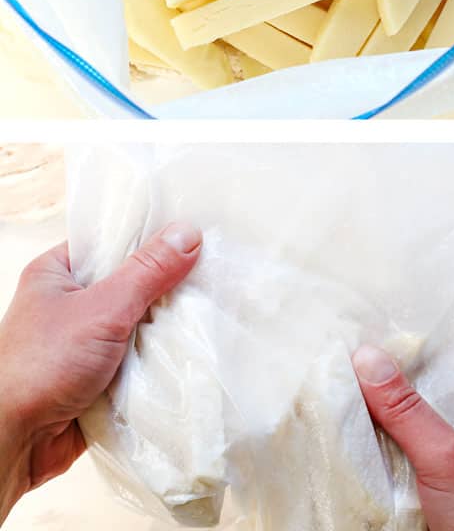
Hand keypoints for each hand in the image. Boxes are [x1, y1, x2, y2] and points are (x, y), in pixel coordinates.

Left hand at [0, 223, 201, 523]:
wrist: (14, 443)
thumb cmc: (41, 368)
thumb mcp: (103, 310)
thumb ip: (147, 272)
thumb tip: (188, 232)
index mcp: (57, 274)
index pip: (113, 241)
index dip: (154, 239)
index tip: (197, 238)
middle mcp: (71, 303)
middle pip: (134, 282)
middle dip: (168, 288)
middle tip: (212, 278)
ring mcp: (86, 340)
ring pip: (141, 322)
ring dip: (167, 327)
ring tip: (209, 313)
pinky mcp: (100, 373)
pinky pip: (140, 355)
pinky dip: (160, 357)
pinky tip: (190, 349)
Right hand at [352, 345, 453, 530]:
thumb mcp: (446, 457)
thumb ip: (410, 411)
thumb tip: (367, 358)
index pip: (447, 375)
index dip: (409, 359)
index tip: (365, 343)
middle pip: (419, 406)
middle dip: (383, 392)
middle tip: (336, 367)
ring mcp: (445, 474)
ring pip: (401, 439)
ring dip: (370, 427)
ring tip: (329, 397)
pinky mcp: (423, 501)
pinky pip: (391, 470)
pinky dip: (368, 460)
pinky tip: (342, 446)